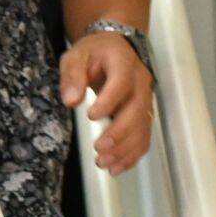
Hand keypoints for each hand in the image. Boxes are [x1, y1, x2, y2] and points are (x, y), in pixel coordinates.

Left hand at [61, 31, 153, 173]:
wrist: (116, 48)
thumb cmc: (94, 52)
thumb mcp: (77, 54)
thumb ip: (72, 74)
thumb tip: (70, 101)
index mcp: (124, 64)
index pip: (121, 83)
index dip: (109, 100)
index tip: (91, 116)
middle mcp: (140, 84)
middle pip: (136, 110)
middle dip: (119, 132)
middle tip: (100, 148)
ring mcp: (145, 100)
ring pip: (142, 128)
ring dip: (125, 148)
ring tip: (104, 163)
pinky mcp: (143, 115)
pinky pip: (143, 137)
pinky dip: (132, 154)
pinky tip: (117, 167)